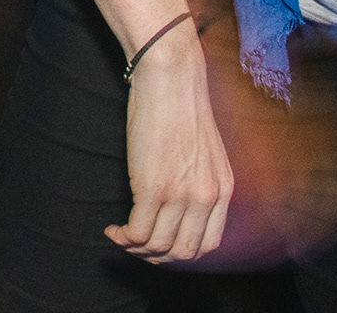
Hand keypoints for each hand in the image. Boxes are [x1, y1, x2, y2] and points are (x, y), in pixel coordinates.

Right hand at [109, 29, 233, 261]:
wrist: (171, 80)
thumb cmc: (180, 107)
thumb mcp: (203, 151)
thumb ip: (200, 179)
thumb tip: (180, 201)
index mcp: (223, 190)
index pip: (209, 245)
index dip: (181, 252)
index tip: (160, 243)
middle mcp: (206, 197)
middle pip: (184, 252)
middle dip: (157, 257)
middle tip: (137, 246)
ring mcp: (180, 195)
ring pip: (158, 246)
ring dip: (136, 249)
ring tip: (121, 236)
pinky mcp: (152, 187)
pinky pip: (138, 232)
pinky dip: (123, 237)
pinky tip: (113, 229)